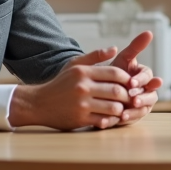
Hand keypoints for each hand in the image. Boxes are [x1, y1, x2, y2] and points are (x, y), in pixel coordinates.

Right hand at [9, 46, 135, 129]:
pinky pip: (104, 121)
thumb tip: (115, 48)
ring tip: (123, 108)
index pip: (115, 73)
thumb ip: (95, 56)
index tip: (130, 83)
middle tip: (131, 98)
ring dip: (122, 109)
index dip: (127, 79)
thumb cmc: (60, 83)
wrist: (38, 103)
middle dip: (128, 95)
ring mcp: (82, 104)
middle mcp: (83, 87)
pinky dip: (111, 120)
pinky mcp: (80, 119)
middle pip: (117, 91)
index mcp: (83, 72)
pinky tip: (111, 118)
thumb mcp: (75, 65)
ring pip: (114, 107)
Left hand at [108, 30, 163, 125]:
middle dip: (142, 97)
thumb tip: (149, 32)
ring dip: (136, 110)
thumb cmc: (113, 71)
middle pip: (151, 95)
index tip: (132, 82)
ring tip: (125, 111)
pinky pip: (134, 118)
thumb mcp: (123, 58)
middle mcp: (147, 90)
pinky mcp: (134, 115)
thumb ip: (136, 47)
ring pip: (144, 109)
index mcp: (145, 76)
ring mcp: (141, 104)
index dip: (142, 80)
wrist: (99, 87)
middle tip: (132, 98)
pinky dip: (127, 118)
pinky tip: (118, 118)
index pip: (149, 77)